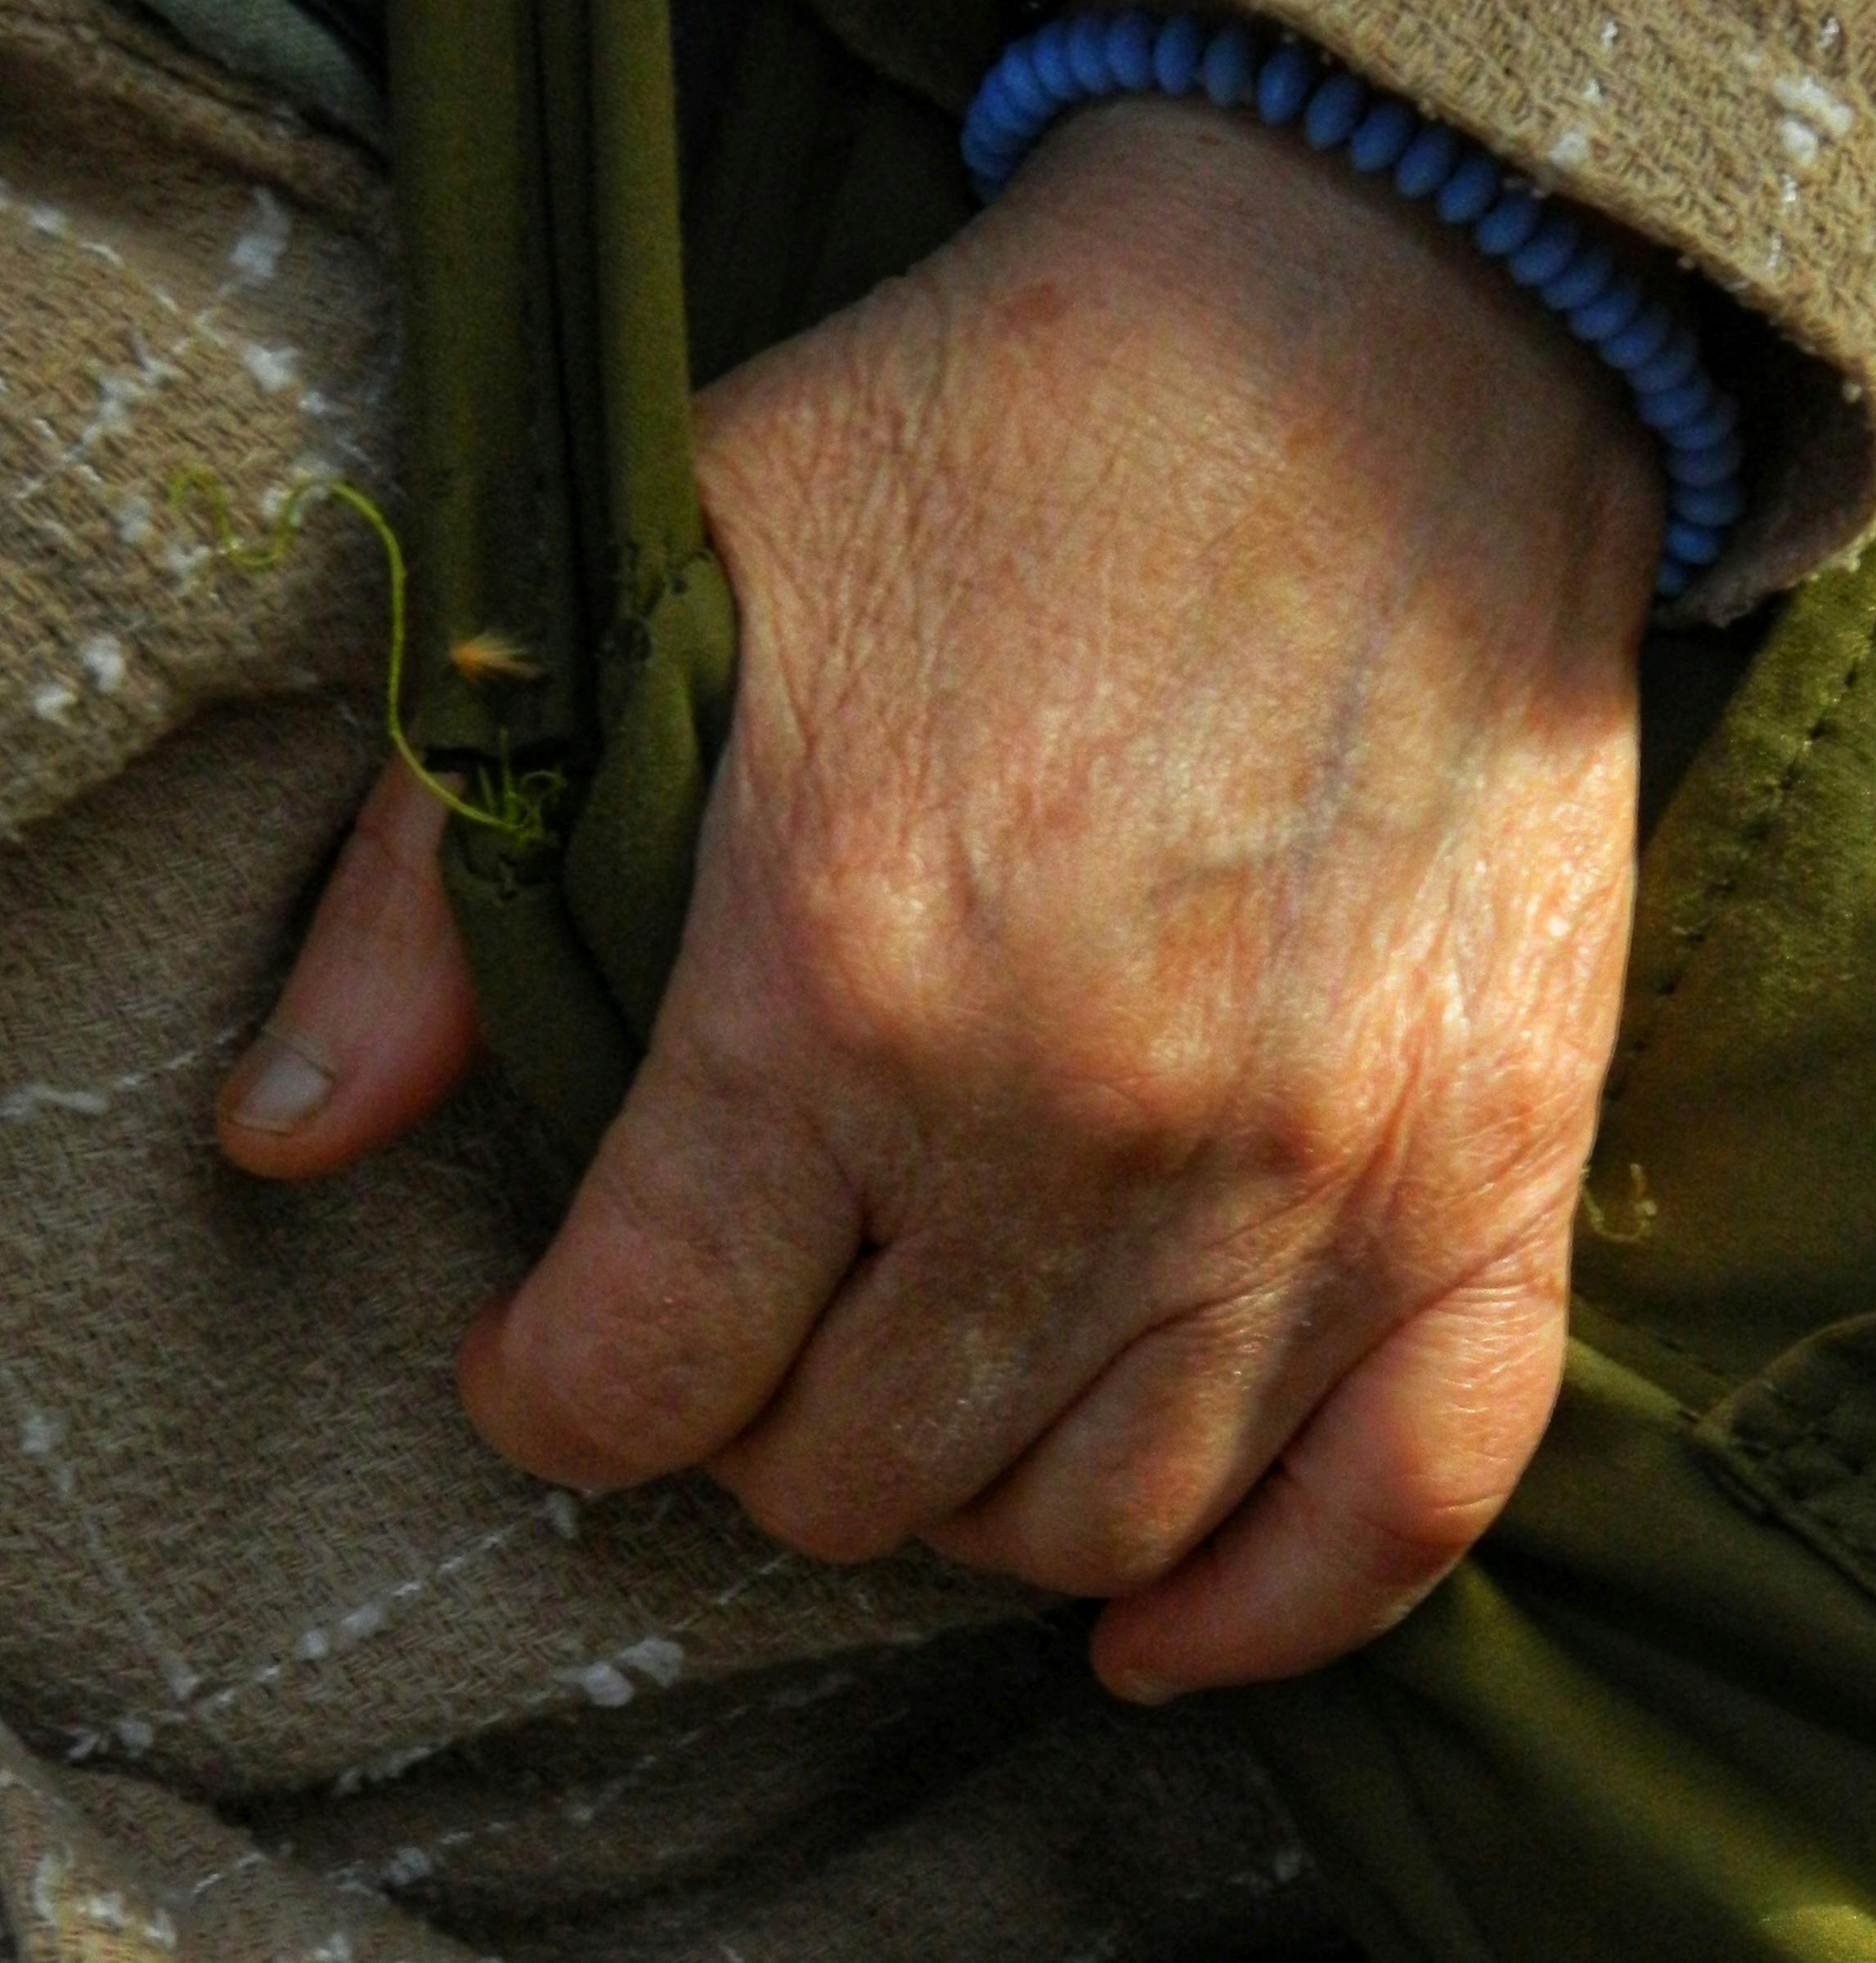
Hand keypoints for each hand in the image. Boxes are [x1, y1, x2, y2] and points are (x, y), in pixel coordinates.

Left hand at [219, 97, 1658, 1696]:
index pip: (643, 1369)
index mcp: (844, 988)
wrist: (1383, 334)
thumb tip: (289, 1138)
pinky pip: (1401, 1506)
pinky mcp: (1499, 1178)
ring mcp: (1315, 1178)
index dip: (558, 1392)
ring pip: (1094, 1524)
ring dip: (976, 1510)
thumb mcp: (663, 583)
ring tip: (941, 1404)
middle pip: (855, 1478)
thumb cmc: (1003, 452)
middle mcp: (1082, 1131)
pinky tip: (1164, 1628)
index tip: (557, 1355)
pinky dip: (1273, 1608)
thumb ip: (440, 879)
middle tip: (766, 1328)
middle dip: (762, 1433)